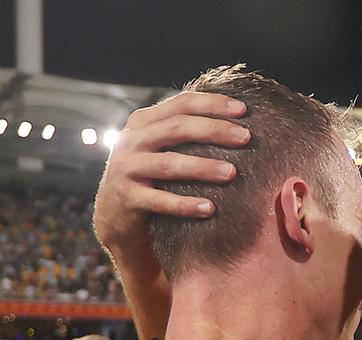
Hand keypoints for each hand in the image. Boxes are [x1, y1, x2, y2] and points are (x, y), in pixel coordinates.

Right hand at [93, 91, 249, 255]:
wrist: (115, 213)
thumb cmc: (152, 176)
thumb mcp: (161, 147)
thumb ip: (184, 132)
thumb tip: (237, 119)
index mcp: (143, 122)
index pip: (181, 104)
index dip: (212, 104)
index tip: (243, 110)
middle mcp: (132, 140)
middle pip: (176, 128)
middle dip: (214, 130)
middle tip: (245, 137)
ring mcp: (126, 168)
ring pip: (169, 164)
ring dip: (203, 168)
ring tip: (232, 173)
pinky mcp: (127, 197)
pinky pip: (161, 201)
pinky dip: (186, 205)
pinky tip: (210, 208)